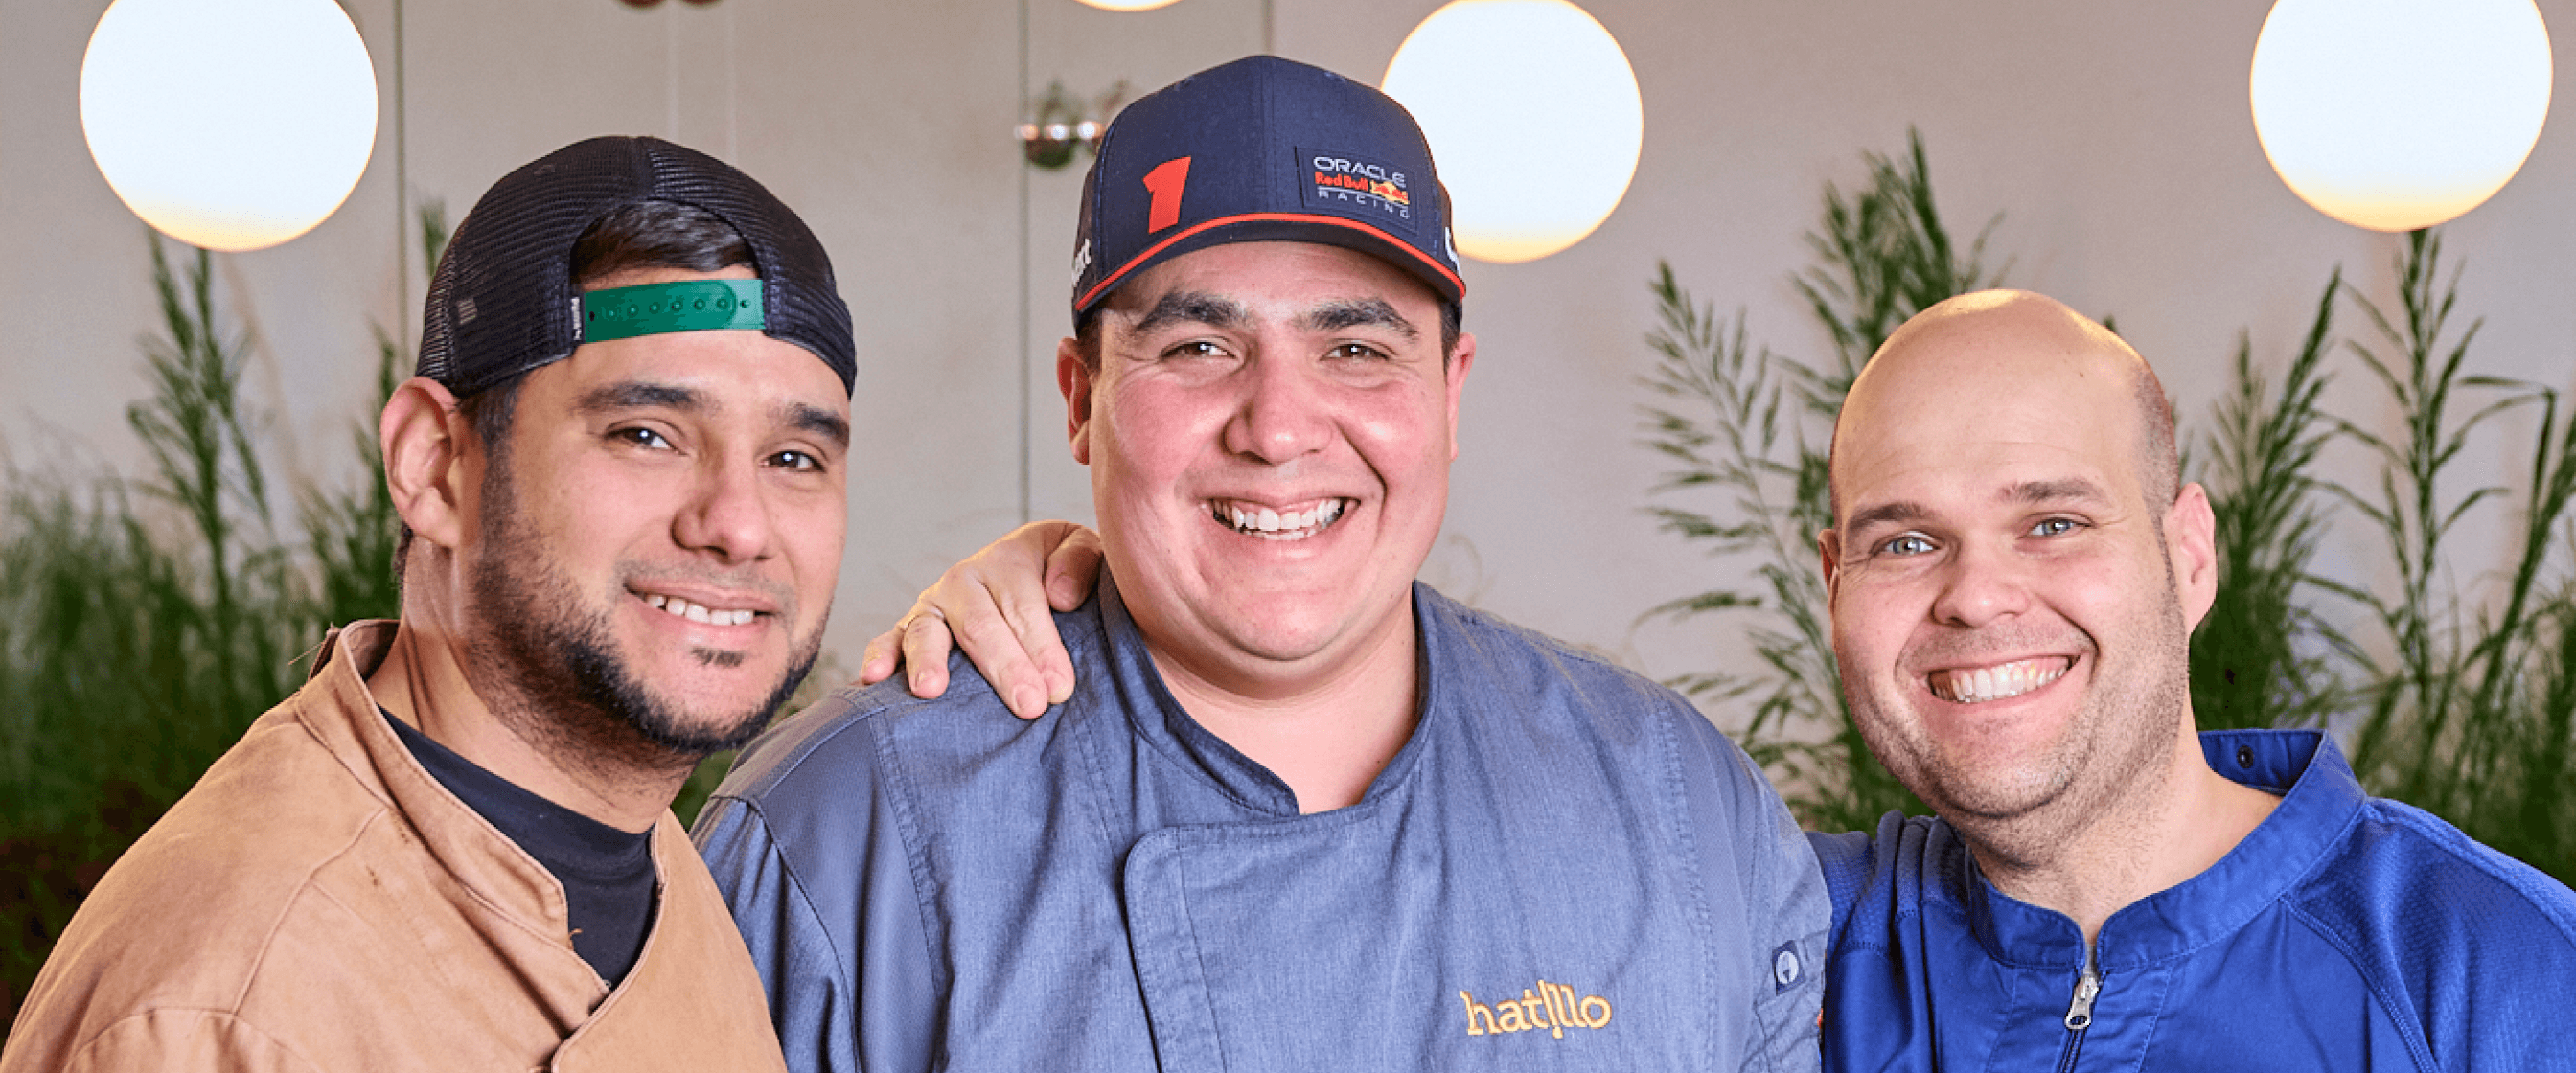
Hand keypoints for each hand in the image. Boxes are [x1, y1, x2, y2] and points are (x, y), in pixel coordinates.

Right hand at [857, 521, 1102, 718]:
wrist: (1033, 571)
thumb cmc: (1062, 573)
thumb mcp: (1083, 551)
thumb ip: (1080, 562)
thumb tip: (1060, 595)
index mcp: (1009, 559)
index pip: (1024, 605)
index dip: (1043, 646)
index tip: (1059, 686)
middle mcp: (965, 581)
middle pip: (981, 625)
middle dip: (1005, 666)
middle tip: (1028, 704)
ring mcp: (933, 606)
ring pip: (927, 632)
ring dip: (929, 661)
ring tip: (933, 690)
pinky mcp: (908, 630)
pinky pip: (888, 641)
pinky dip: (878, 657)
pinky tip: (874, 680)